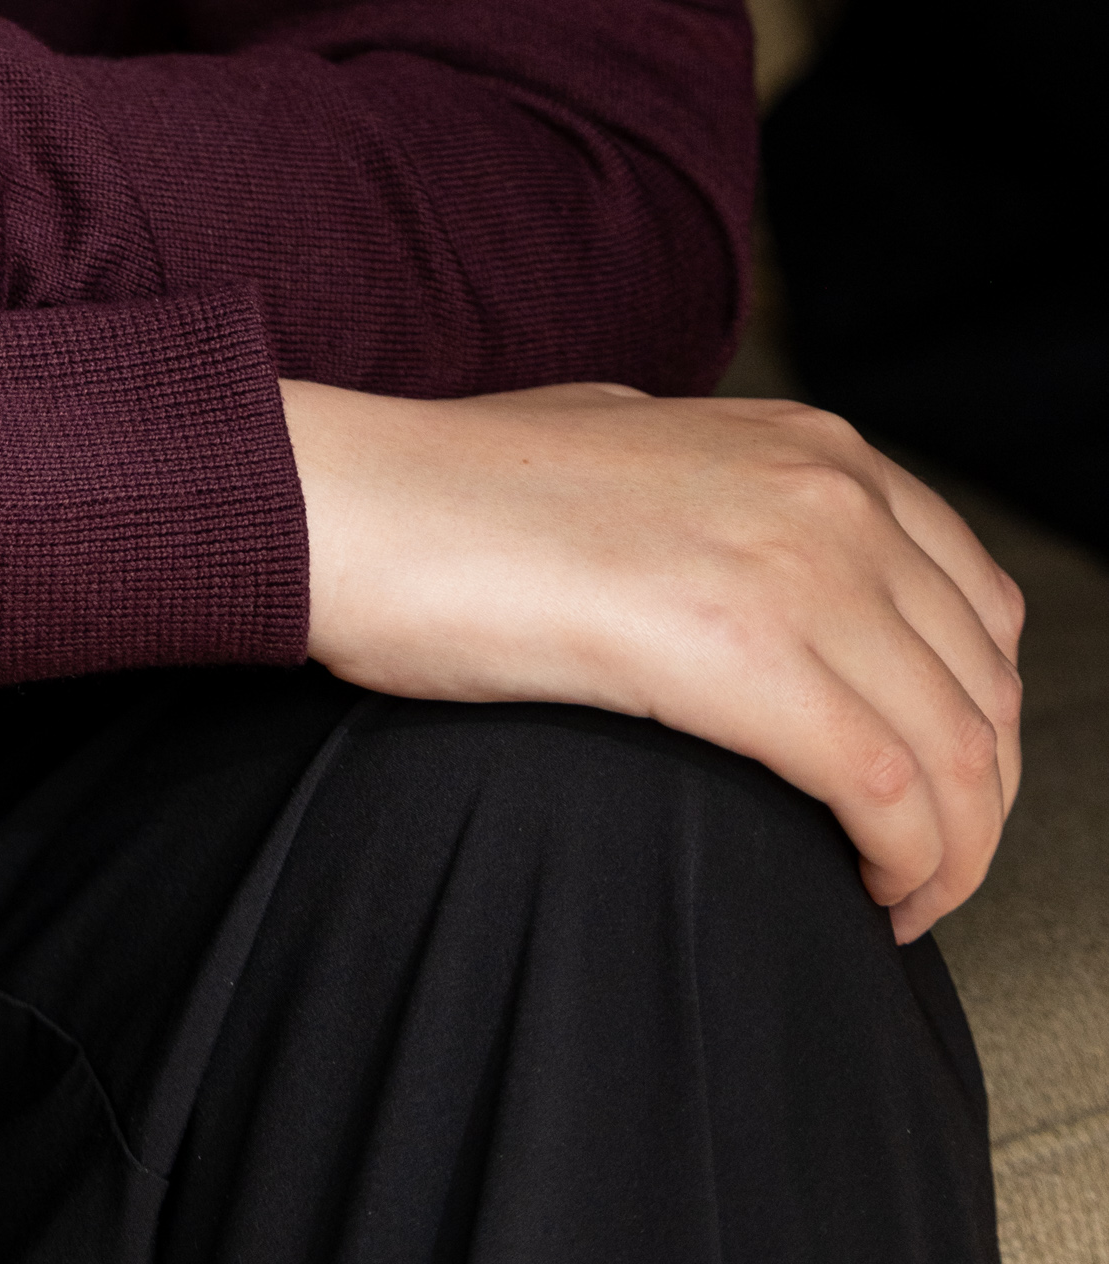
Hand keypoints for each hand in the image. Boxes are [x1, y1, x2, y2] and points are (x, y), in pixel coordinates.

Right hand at [282, 378, 1025, 939]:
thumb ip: (735, 496)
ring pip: (956, 754)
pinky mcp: (744, 650)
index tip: (933, 795)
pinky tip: (861, 895)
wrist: (361, 504)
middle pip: (983, 691)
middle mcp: (827, 490)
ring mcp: (793, 561)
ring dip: (949, 855)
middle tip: (915, 869)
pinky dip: (905, 868)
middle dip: (973, 804)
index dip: (975, 725)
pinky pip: (890, 792)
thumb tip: (786, 579)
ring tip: (893, 899)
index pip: (981, 608)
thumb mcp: (642, 450)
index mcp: (812, 444)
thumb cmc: (465, 495)